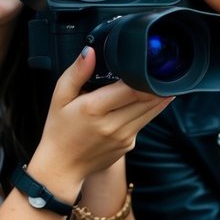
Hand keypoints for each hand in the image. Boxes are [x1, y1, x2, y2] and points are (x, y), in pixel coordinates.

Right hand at [27, 47, 171, 199]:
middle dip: (157, 83)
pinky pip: (144, 123)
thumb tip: (90, 51)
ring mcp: (124, 137)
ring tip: (161, 82)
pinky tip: (142, 102)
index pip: (133, 87)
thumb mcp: (60, 97)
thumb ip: (77, 72)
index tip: (149, 63)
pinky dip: (147, 111)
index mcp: (95, 108)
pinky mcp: (129, 145)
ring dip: (159, 96)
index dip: (145, 75)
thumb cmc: (58, 130)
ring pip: (152, 111)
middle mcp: (113, 124)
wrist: (61, 168)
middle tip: (161, 69)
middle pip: (148, 99)